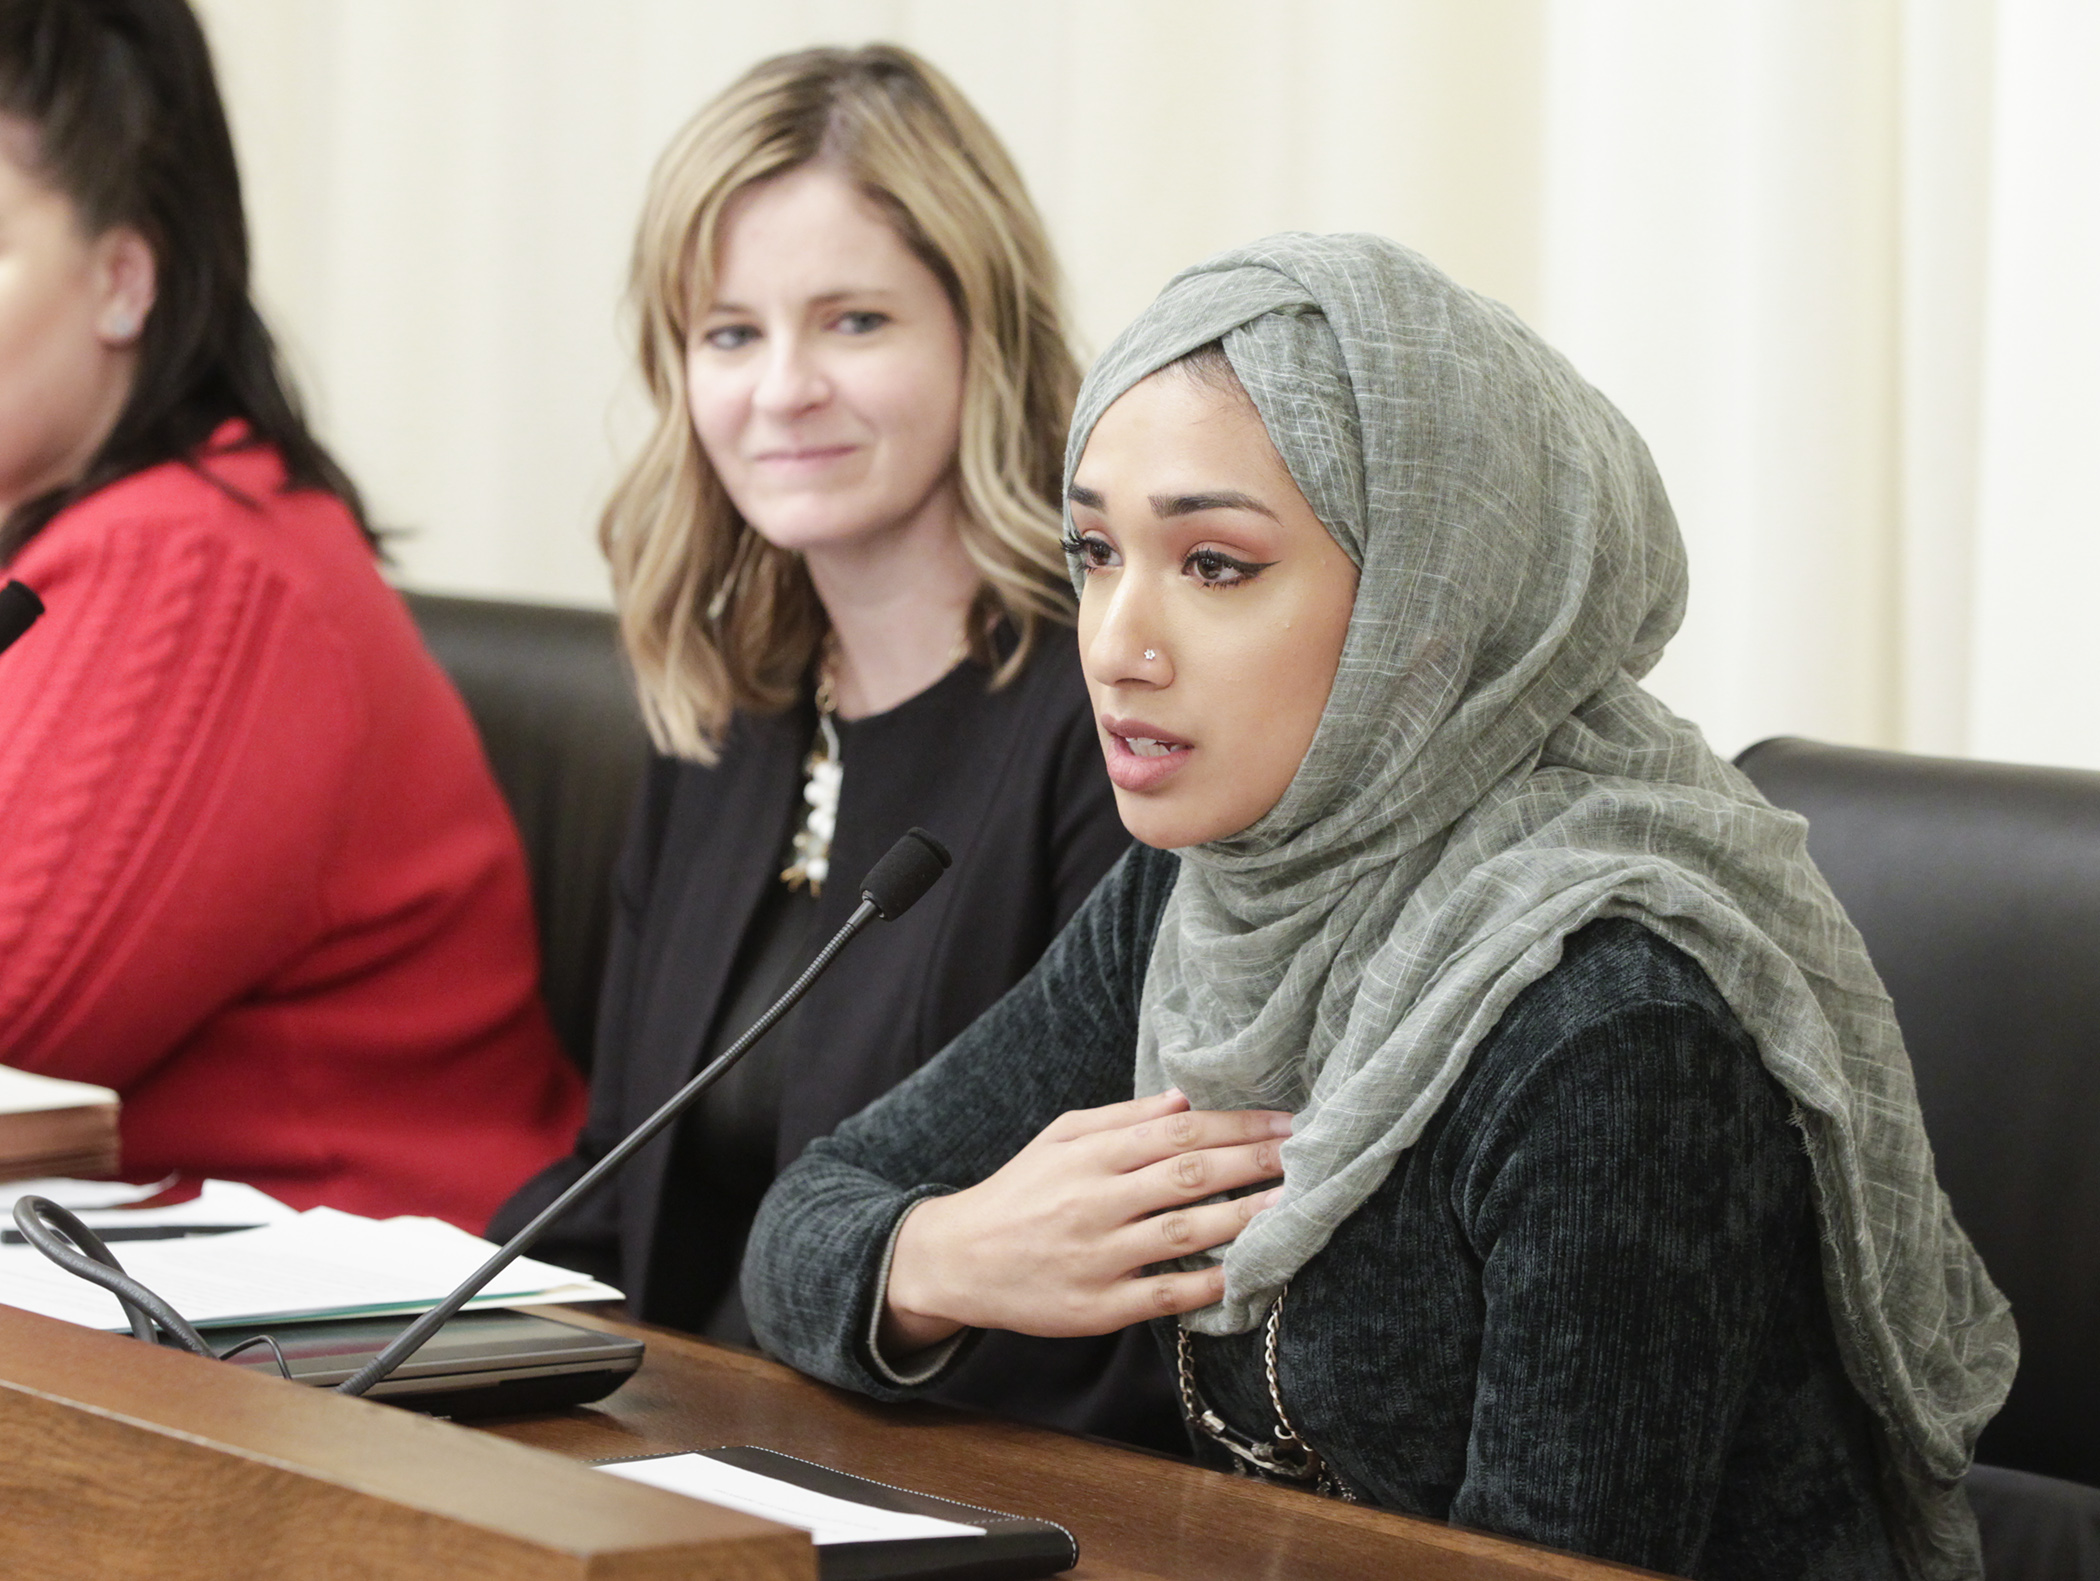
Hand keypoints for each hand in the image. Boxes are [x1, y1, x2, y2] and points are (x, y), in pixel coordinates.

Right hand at [879, 1088, 1288, 1359]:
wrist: (958, 1260)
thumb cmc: (1019, 1192)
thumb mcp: (1059, 1139)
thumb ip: (1122, 1118)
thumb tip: (1185, 1098)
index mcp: (1091, 1155)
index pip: (1179, 1132)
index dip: (1238, 1125)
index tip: (1286, 1122)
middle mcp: (1097, 1202)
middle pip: (1190, 1176)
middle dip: (1254, 1163)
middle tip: (1307, 1156)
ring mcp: (1099, 1257)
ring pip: (1185, 1233)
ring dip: (1244, 1218)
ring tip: (1292, 1206)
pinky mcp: (1099, 1308)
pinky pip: (1165, 1294)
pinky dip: (1209, 1282)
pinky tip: (1249, 1271)